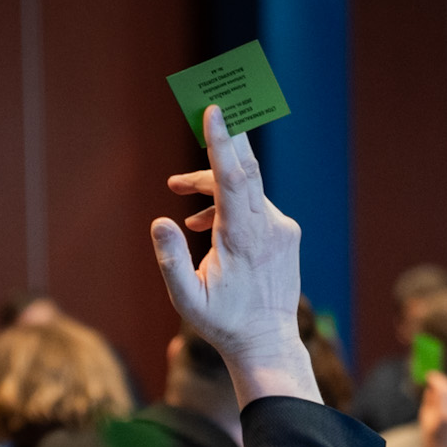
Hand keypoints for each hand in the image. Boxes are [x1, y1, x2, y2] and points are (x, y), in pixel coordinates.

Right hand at [151, 106, 319, 406]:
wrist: (268, 342)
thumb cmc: (223, 324)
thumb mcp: (186, 300)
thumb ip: (171, 260)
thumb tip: (160, 220)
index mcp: (244, 239)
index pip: (233, 179)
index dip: (222, 142)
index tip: (216, 109)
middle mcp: (269, 228)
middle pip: (245, 170)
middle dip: (223, 139)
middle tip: (209, 103)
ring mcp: (282, 230)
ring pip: (246, 189)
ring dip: (212, 185)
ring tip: (178, 192)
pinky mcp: (286, 234)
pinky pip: (255, 206)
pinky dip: (229, 205)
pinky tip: (204, 224)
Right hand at [418, 370, 446, 446]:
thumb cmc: (431, 439)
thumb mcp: (425, 419)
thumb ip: (430, 400)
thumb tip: (432, 386)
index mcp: (445, 415)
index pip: (444, 389)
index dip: (438, 379)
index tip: (430, 375)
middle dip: (443, 383)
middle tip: (434, 380)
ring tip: (437, 404)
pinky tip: (446, 414)